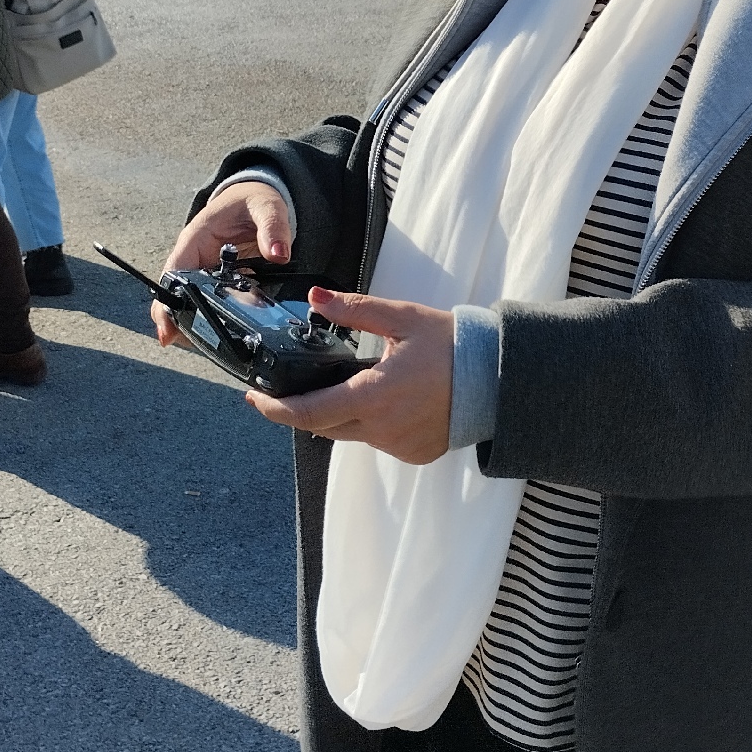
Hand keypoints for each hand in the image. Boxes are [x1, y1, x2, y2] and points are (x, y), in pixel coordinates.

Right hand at [152, 182, 292, 346]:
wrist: (258, 198)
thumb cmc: (254, 200)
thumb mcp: (266, 207)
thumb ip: (272, 228)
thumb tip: (278, 254)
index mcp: (196, 239)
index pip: (173, 273)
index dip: (166, 303)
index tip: (167, 329)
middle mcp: (195, 257)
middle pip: (175, 295)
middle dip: (178, 322)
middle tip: (193, 347)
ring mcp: (205, 271)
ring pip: (190, 303)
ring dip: (195, 324)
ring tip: (209, 348)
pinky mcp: (218, 280)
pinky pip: (211, 302)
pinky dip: (215, 318)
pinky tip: (225, 336)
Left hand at [244, 288, 453, 465]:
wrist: (498, 378)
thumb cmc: (451, 345)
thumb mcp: (401, 319)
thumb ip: (355, 310)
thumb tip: (316, 297)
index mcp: (373, 396)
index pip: (308, 412)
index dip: (274, 409)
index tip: (254, 399)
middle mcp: (382, 429)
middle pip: (323, 426)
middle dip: (303, 408)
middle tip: (291, 387)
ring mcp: (398, 446)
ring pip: (350, 434)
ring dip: (341, 413)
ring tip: (350, 383)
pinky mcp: (413, 453)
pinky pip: (377, 442)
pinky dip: (371, 423)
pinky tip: (387, 400)